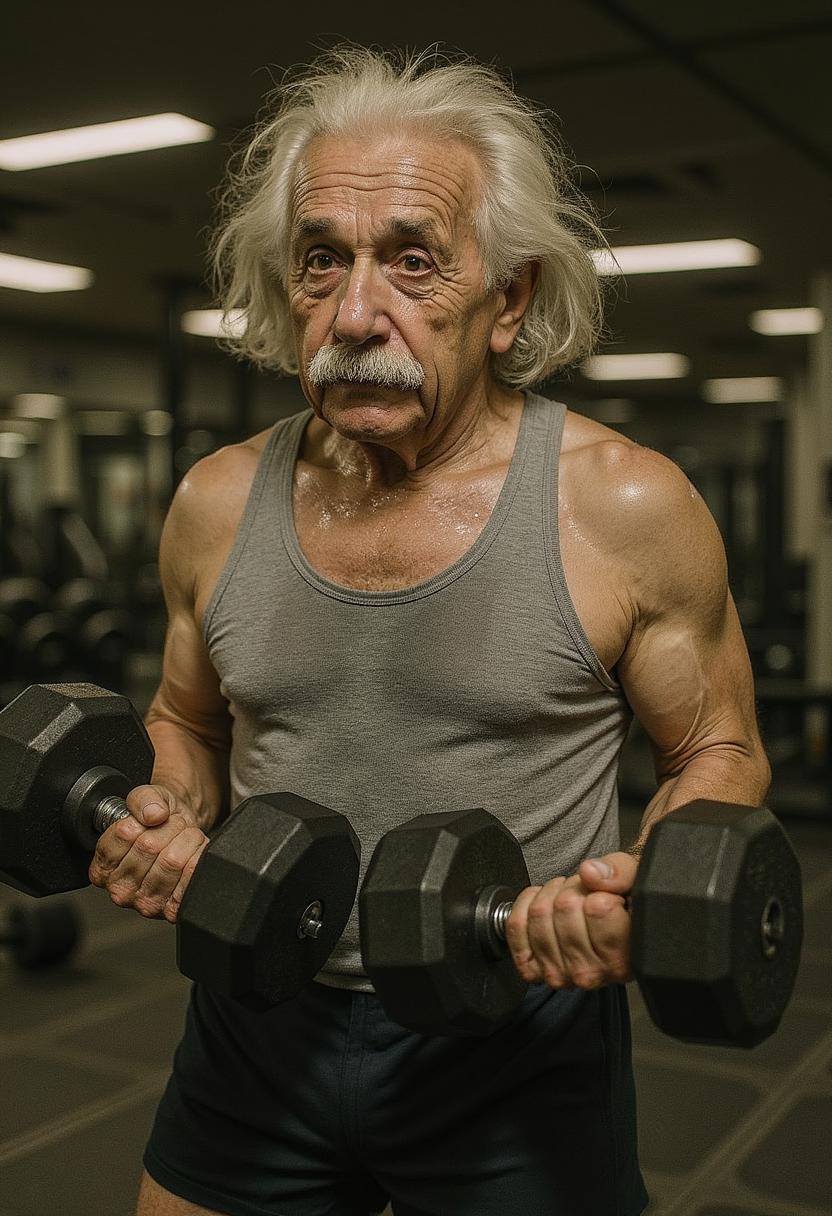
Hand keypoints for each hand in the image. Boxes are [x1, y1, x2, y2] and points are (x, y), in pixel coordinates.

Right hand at [88, 784, 208, 922]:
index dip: (145, 818)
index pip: (125, 833)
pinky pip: (191, 876)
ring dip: (187, 840)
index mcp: (102, 867)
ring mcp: (145, 903)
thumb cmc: (159, 822)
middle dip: (169, 828)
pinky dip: (199, 857)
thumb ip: (143, 799)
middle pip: (150, 846)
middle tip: (173, 827)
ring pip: (172, 861)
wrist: (183, 833)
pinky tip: (193, 853)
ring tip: (184, 838)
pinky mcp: (172, 909)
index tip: (151, 819)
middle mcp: (120, 890)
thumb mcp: (146, 798)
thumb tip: (153, 814)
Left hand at [503, 852, 638, 989]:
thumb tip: (590, 873)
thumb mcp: (635, 879)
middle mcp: (593, 974)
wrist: (605, 926)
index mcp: (626, 959)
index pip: (598, 909)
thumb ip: (620, 873)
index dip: (600, 890)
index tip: (606, 895)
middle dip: (573, 889)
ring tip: (568, 900)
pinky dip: (525, 905)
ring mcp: (560, 975)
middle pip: (565, 908)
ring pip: (540, 915)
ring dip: (550, 895)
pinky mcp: (534, 971)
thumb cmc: (624, 905)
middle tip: (585, 895)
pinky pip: (516, 926)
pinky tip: (544, 904)